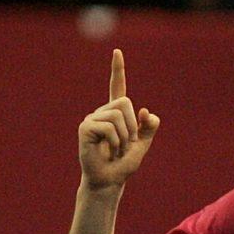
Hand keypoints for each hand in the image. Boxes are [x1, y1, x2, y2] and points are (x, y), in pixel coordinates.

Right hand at [78, 49, 159, 190]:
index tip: (117, 52)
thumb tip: (147, 112)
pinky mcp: (85, 128)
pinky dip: (115, 142)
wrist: (110, 181)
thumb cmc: (123, 164)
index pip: (117, 87)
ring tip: (116, 150)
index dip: (118, 70)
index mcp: (116, 114)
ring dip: (124, 138)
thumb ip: (149, 129)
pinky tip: (108, 151)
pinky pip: (109, 128)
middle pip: (125, 103)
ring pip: (118, 117)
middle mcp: (102, 113)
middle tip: (126, 144)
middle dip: (133, 126)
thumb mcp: (142, 145)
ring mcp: (92, 119)